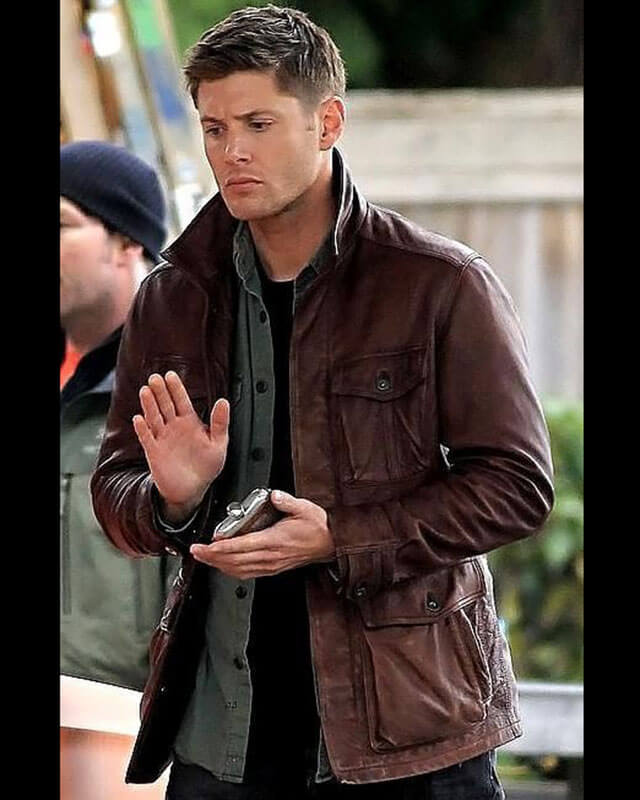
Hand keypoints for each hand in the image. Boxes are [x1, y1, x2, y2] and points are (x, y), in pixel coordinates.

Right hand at [132, 371, 229, 520]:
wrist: (192, 490)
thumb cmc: (206, 467)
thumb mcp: (219, 444)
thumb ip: (220, 423)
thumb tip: (223, 402)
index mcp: (190, 423)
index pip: (182, 401)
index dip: (176, 388)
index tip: (170, 375)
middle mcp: (174, 428)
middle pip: (165, 405)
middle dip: (160, 391)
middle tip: (155, 378)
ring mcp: (163, 439)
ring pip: (154, 417)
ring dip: (149, 405)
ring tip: (146, 391)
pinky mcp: (154, 452)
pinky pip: (147, 438)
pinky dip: (143, 429)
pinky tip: (139, 419)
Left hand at [190, 490, 335, 577]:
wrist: (330, 543)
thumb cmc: (317, 527)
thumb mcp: (305, 508)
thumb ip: (287, 501)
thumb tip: (274, 495)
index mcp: (275, 540)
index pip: (241, 547)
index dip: (220, 548)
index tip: (205, 545)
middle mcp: (270, 556)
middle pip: (234, 561)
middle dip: (212, 557)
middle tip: (196, 552)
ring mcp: (270, 564)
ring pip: (238, 569)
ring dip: (219, 565)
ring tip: (205, 558)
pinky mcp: (272, 568)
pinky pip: (247, 573)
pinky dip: (231, 570)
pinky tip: (224, 565)